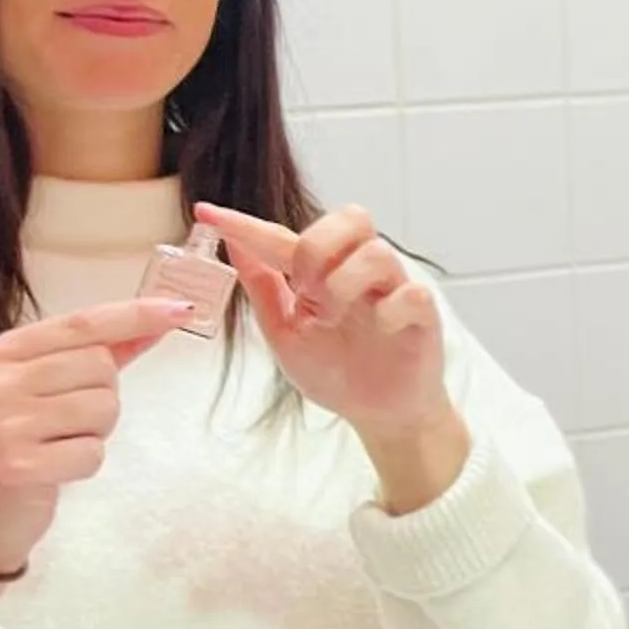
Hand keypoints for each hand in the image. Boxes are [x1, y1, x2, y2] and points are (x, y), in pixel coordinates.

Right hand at [0, 300, 189, 605]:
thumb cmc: (19, 442)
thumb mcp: (45, 388)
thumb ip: (98, 353)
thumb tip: (154, 323)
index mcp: (1, 353)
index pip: (83, 323)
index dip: (135, 315)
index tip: (180, 309)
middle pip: (101, 366)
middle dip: (103, 396)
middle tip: (65, 422)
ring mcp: (3, 422)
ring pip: (104, 407)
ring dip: (96, 432)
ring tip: (58, 443)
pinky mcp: (17, 464)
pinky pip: (93, 453)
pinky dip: (85, 464)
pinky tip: (54, 470)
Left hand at [199, 204, 466, 507]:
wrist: (378, 414)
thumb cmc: (337, 371)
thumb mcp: (285, 333)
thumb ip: (263, 288)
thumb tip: (233, 246)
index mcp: (323, 274)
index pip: (284, 237)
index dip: (245, 224)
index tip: (206, 213)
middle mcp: (359, 273)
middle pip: (350, 217)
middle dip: (316, 247)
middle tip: (304, 288)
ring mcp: (392, 290)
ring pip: (377, 251)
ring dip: (344, 283)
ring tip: (333, 318)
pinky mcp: (422, 315)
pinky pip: (411, 293)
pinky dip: (389, 309)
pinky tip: (379, 330)